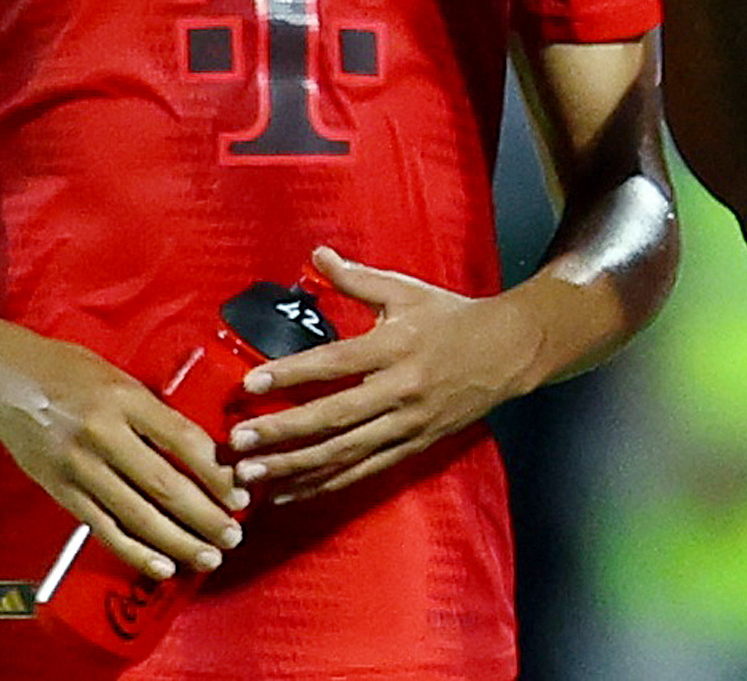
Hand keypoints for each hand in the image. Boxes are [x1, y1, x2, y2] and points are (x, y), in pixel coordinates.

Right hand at [0, 330, 247, 580]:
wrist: (4, 380)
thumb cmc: (67, 371)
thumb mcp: (119, 376)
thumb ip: (154, 410)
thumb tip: (199, 448)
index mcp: (126, 399)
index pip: (183, 440)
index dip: (216, 472)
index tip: (240, 493)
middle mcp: (105, 435)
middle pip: (165, 486)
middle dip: (205, 516)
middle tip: (233, 536)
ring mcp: (81, 468)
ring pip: (138, 515)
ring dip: (179, 542)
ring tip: (209, 557)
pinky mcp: (61, 492)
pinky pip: (104, 529)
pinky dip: (135, 552)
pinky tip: (162, 566)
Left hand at [224, 246, 539, 501]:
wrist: (508, 351)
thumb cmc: (451, 316)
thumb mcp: (405, 290)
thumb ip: (356, 278)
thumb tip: (316, 254)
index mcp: (394, 346)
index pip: (334, 363)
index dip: (290, 374)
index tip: (250, 384)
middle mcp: (400, 390)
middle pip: (333, 417)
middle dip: (282, 433)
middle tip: (238, 443)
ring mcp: (408, 424)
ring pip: (345, 453)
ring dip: (296, 467)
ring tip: (252, 475)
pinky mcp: (414, 447)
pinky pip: (364, 471)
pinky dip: (325, 484)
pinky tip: (291, 491)